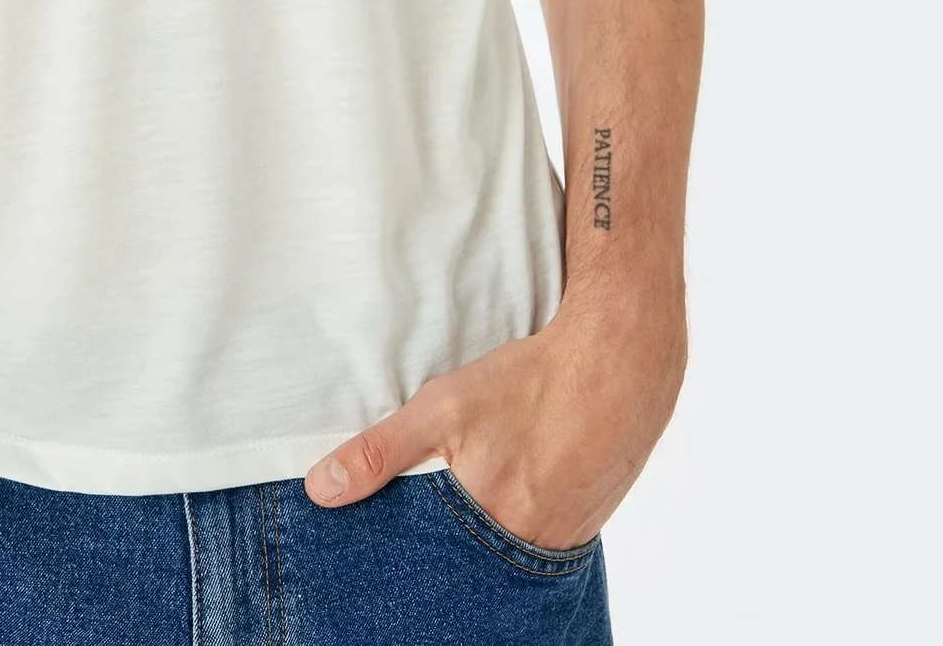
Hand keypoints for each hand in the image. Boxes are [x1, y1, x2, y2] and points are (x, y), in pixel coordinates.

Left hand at [302, 292, 686, 550]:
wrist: (620, 366)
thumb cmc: (531, 383)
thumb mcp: (445, 406)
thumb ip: (382, 450)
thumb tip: (322, 490)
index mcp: (490, 524)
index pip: (430, 574)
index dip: (407, 571)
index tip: (384, 577)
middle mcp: (528, 548)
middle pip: (468, 572)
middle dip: (442, 562)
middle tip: (426, 542)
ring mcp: (560, 542)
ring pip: (503, 559)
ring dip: (479, 545)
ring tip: (465, 519)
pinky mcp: (582, 527)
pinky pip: (536, 544)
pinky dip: (515, 528)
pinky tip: (511, 497)